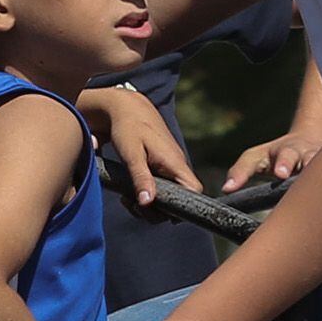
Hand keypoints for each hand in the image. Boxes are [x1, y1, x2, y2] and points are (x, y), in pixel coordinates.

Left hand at [81, 86, 194, 203]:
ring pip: (167, 199)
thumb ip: (140, 177)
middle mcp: (176, 168)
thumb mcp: (131, 153)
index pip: (194, 192)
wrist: (126, 108)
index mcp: (175, 163)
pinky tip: (129, 195)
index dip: (182, 207)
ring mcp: (170, 169)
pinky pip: (160, 191)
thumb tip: (147, 203)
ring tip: (127, 200)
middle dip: (157, 212)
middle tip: (133, 205)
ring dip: (148, 207)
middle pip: (179, 202)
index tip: (157, 211)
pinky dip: (146, 197)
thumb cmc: (129, 128)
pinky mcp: (161, 170)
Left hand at [224, 116, 321, 188]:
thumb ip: (242, 172)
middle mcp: (292, 150)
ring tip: (312, 170)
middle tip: (281, 173)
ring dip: (313, 164)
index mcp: (269, 153)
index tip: (229, 188)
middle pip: (287, 153)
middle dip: (284, 162)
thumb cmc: (282, 156)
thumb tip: (227, 188)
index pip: (250, 159)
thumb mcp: (260, 160)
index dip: (240, 173)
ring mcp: (315, 153)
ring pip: (315, 157)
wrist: (318, 136)